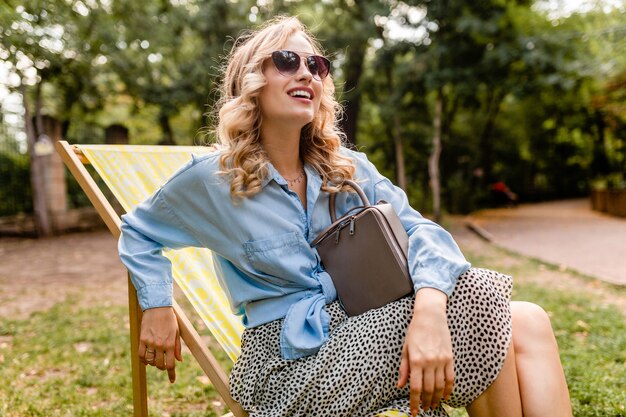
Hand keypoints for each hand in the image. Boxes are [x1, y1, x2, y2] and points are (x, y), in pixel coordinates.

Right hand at [139, 306, 181, 382]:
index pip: (171, 364)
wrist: (158, 307)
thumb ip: (177, 347)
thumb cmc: (169, 319)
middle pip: (159, 365)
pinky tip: (146, 358)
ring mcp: (150, 343)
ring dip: (152, 363)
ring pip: (150, 361)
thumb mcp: (177, 332)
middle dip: (161, 367)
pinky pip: (141, 355)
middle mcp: (160, 345)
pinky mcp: (142, 339)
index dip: (171, 374)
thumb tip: (179, 360)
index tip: (171, 381)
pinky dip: (143, 359)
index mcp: (171, 344)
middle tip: (162, 364)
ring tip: (154, 359)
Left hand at [397, 288, 453, 415]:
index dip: (415, 402)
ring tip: (433, 405)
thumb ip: (404, 368)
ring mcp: (441, 360)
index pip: (416, 388)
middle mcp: (429, 362)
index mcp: (416, 360)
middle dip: (426, 402)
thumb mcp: (405, 348)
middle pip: (429, 390)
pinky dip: (449, 389)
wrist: (430, 316)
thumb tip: (400, 385)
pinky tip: (446, 396)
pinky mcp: (449, 358)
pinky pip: (450, 377)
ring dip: (437, 398)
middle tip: (424, 409)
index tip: (414, 412)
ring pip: (440, 386)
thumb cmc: (415, 331)